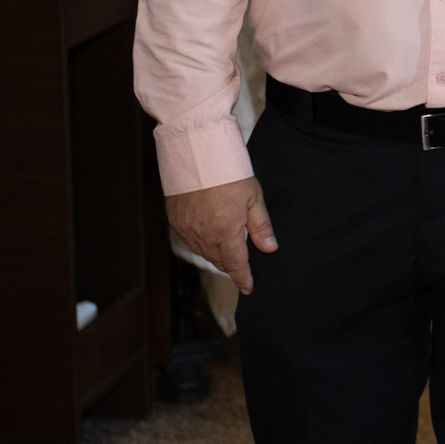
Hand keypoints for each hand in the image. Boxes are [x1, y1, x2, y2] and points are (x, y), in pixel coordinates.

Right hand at [165, 176, 276, 294]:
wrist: (196, 156)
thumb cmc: (229, 174)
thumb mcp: (253, 198)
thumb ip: (261, 226)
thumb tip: (269, 248)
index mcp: (226, 233)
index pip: (236, 264)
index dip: (243, 278)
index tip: (248, 288)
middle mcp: (204, 236)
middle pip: (219, 260)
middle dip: (231, 266)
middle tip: (241, 267)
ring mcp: (187, 229)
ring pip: (203, 252)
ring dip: (216, 255)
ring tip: (227, 252)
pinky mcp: (175, 220)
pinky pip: (189, 240)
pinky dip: (200, 244)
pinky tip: (208, 237)